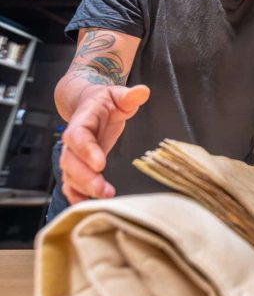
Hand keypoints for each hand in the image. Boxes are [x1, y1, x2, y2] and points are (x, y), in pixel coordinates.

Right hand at [60, 84, 149, 203]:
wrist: (91, 105)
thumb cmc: (106, 101)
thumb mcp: (118, 94)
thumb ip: (129, 95)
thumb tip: (142, 91)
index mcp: (82, 121)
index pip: (78, 136)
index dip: (86, 150)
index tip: (100, 163)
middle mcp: (73, 140)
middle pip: (71, 161)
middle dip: (86, 177)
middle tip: (103, 189)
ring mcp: (74, 154)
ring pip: (70, 174)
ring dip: (84, 188)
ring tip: (105, 198)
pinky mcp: (79, 165)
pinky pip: (71, 182)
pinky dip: (75, 194)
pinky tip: (86, 204)